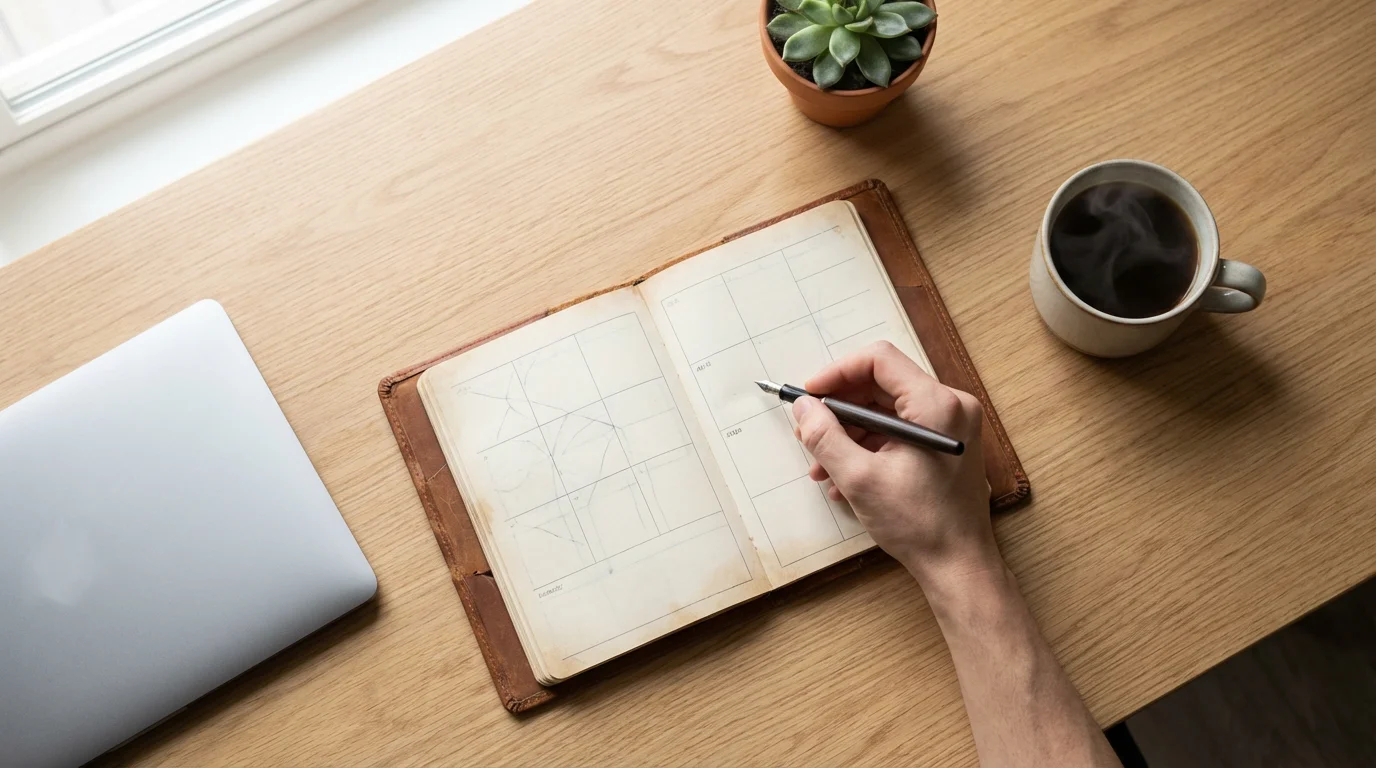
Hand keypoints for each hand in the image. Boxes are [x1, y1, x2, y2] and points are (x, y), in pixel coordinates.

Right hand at [792, 341, 998, 584]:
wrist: (958, 565)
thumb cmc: (920, 524)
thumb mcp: (859, 479)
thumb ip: (825, 437)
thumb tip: (803, 408)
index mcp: (935, 405)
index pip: (879, 360)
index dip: (837, 372)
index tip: (810, 395)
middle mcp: (951, 406)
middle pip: (882, 385)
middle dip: (840, 409)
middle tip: (810, 432)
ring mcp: (952, 426)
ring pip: (888, 410)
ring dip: (850, 434)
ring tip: (823, 466)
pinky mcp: (946, 445)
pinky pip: (900, 431)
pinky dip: (871, 447)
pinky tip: (846, 478)